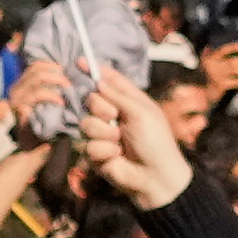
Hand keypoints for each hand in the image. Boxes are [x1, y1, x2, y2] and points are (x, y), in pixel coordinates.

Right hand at [81, 67, 193, 212]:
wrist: (154, 177)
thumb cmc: (156, 142)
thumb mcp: (141, 112)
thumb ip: (119, 95)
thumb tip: (99, 80)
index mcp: (129, 102)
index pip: (109, 82)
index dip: (96, 71)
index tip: (81, 61)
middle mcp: (114, 116)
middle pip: (92, 99)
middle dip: (101, 107)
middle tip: (114, 116)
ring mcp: (104, 134)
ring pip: (86, 122)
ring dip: (104, 132)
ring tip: (120, 142)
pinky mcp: (96, 153)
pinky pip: (88, 144)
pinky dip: (104, 150)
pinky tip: (116, 156)